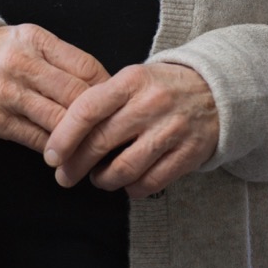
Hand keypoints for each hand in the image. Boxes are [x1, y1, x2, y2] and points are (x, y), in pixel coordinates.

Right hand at [0, 24, 109, 152]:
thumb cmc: (1, 52)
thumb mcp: (30, 41)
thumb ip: (62, 59)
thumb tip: (103, 87)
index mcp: (35, 40)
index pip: (85, 66)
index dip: (107, 88)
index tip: (117, 102)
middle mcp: (22, 64)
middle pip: (76, 96)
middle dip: (100, 117)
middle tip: (115, 130)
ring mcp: (8, 94)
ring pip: (59, 122)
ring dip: (82, 139)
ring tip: (97, 148)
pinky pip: (37, 139)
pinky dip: (57, 150)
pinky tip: (68, 154)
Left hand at [43, 62, 217, 197]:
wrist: (217, 91)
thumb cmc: (162, 86)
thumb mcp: (133, 79)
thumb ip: (104, 100)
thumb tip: (65, 132)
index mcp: (131, 81)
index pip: (87, 109)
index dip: (64, 136)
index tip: (51, 155)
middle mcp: (150, 104)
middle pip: (101, 142)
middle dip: (76, 164)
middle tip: (64, 175)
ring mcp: (171, 131)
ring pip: (124, 169)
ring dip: (103, 179)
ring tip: (97, 177)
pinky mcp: (188, 154)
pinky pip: (150, 182)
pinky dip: (132, 188)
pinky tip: (125, 183)